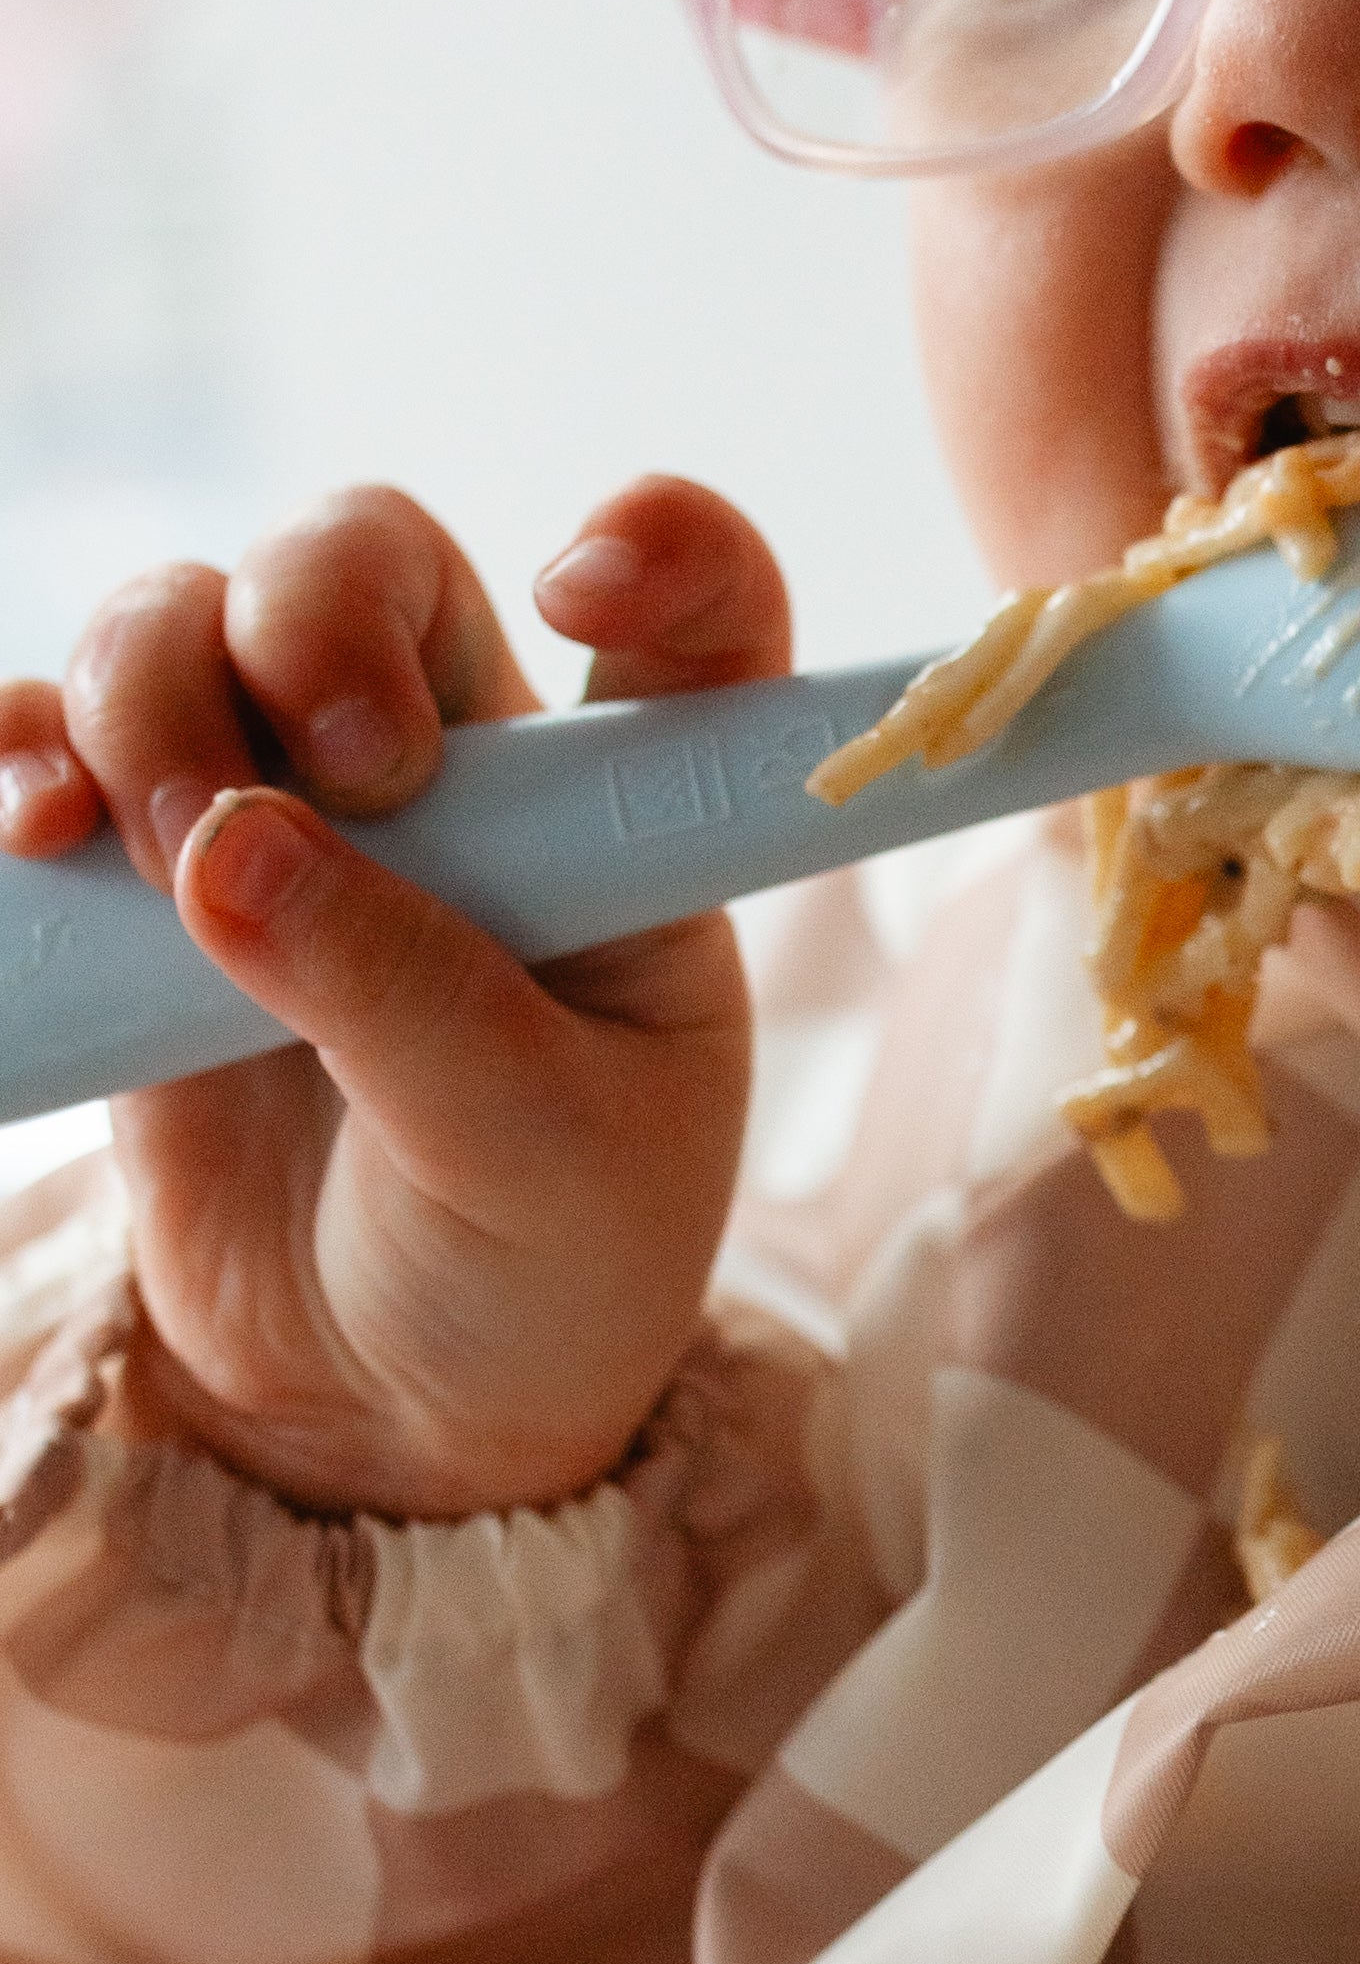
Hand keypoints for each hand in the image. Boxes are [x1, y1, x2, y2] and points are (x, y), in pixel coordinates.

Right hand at [0, 475, 792, 1519]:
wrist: (384, 1414)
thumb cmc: (529, 1273)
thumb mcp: (534, 1158)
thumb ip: (409, 999)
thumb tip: (233, 849)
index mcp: (627, 830)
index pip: (689, 622)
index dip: (663, 549)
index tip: (586, 589)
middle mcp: (465, 780)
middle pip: (369, 561)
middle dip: (312, 608)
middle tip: (336, 765)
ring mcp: (291, 815)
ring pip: (192, 617)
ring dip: (149, 684)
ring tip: (158, 850)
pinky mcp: (147, 885)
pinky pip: (53, 739)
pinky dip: (19, 745)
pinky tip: (30, 826)